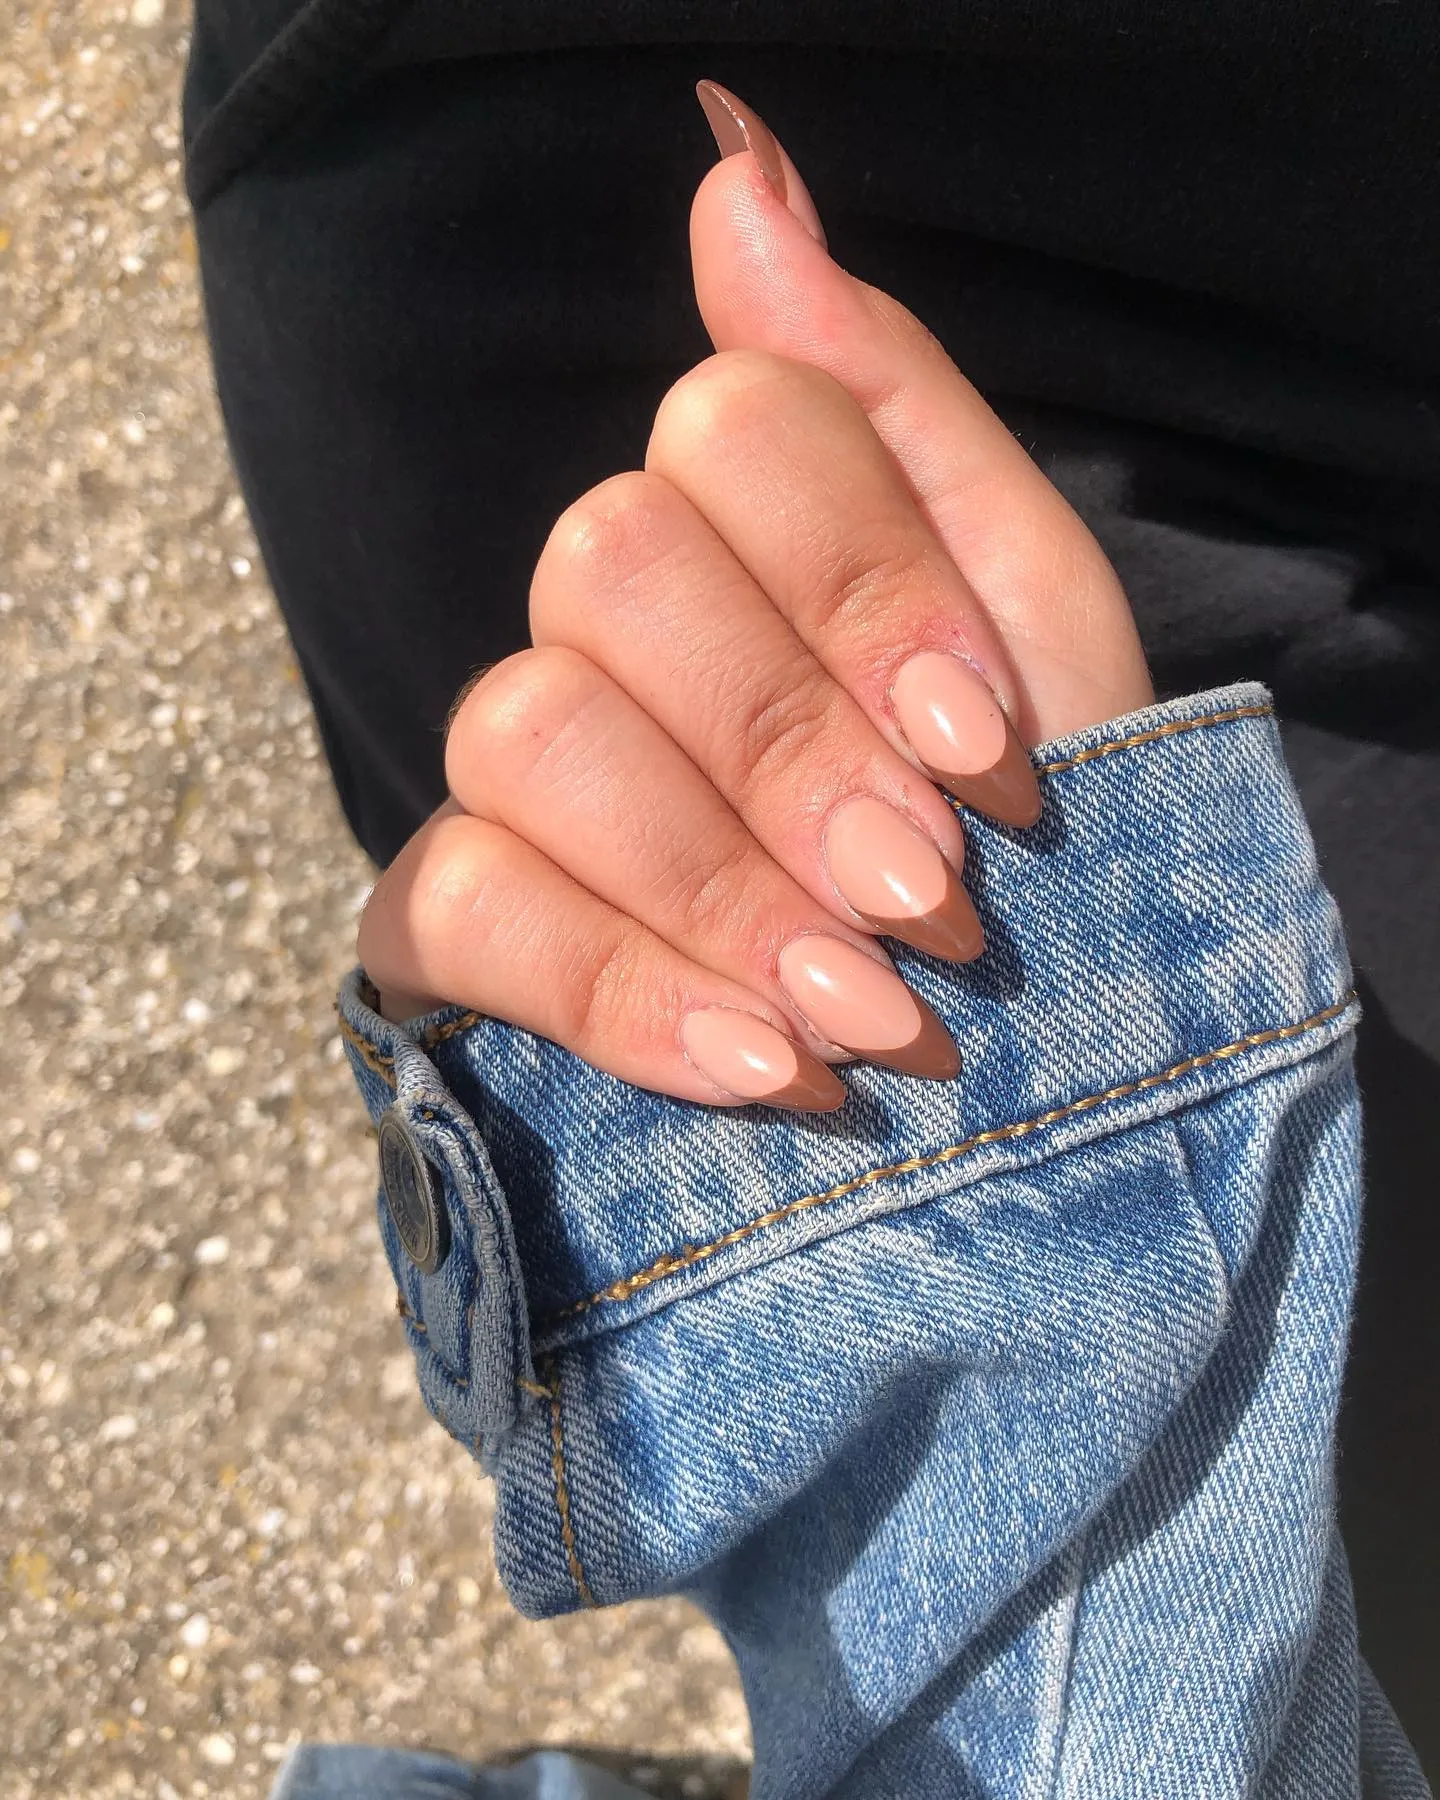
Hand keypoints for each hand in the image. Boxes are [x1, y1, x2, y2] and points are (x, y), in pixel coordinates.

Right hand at [358, 83, 1152, 1111]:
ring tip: (868, 1008)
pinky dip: (618, 988)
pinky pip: (459, 905)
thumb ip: (895, 403)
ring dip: (717, 881)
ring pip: (527, 729)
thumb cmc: (1030, 815)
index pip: (736, 424)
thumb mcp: (1029, 606)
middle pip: (614, 566)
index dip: (863, 583)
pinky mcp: (454, 918)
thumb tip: (730, 166)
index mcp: (747, 514)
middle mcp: (610, 615)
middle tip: (933, 895)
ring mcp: (518, 765)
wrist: (1018, 1043)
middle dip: (791, 750)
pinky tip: (756, 1066)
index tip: (989, 747)